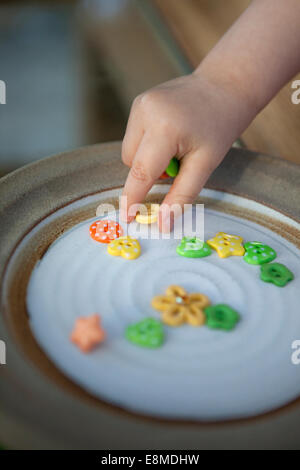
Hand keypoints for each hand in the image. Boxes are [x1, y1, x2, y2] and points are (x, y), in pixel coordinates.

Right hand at [121, 71, 254, 231]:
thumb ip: (182, 195)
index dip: (133, 199)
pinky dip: (148, 144)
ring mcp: (140, 104)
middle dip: (149, 173)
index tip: (128, 219)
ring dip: (147, 159)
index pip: (141, 172)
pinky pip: (134, 137)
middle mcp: (145, 112)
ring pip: (130, 151)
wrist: (224, 86)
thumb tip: (163, 224)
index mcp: (165, 128)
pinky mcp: (138, 102)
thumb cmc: (220, 126)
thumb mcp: (205, 164)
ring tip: (175, 146)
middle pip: (132, 163)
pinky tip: (169, 134)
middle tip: (178, 164)